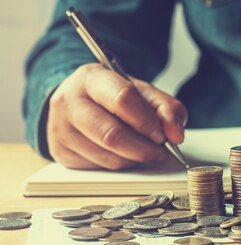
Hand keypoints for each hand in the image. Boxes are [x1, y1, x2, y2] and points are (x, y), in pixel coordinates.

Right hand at [47, 63, 187, 169]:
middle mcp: (69, 102)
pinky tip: (126, 154)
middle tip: (163, 153)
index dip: (147, 121)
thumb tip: (176, 135)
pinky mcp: (60, 152)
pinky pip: (99, 167)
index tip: (164, 136)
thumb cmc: (114, 95)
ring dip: (135, 159)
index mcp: (91, 77)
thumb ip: (167, 108)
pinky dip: (121, 164)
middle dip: (145, 149)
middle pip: (112, 134)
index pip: (122, 99)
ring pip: (108, 156)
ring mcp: (60, 129)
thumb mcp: (143, 92)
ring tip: (147, 151)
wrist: (80, 100)